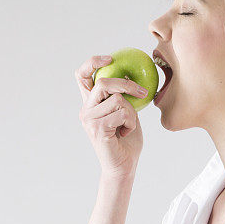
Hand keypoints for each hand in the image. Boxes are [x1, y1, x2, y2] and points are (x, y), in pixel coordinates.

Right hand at [75, 54, 148, 176]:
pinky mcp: (97, 128)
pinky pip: (122, 113)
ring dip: (131, 112)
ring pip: (117, 99)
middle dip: (126, 84)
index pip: (82, 76)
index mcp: (91, 103)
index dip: (93, 62)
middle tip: (141, 93)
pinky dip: (131, 122)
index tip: (109, 58)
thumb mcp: (127, 112)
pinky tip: (126, 132)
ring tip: (128, 125)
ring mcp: (89, 119)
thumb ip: (123, 96)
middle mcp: (86, 109)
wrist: (124, 166)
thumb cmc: (127, 140)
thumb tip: (132, 74)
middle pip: (103, 82)